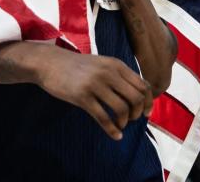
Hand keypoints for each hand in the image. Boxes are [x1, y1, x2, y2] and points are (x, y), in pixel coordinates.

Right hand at [36, 48, 153, 139]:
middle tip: (131, 119)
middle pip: (136, 98)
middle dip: (138, 113)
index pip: (142, 85)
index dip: (148, 102)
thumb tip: (140, 93)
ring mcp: (95, 84)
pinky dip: (112, 130)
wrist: (50, 63)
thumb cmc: (77, 66)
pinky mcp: (82, 97)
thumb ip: (119, 75)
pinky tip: (115, 135)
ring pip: (121, 109)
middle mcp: (109, 73)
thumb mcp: (102, 64)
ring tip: (120, 125)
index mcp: (116, 65)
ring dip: (124, 122)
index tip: (146, 113)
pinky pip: (103, 118)